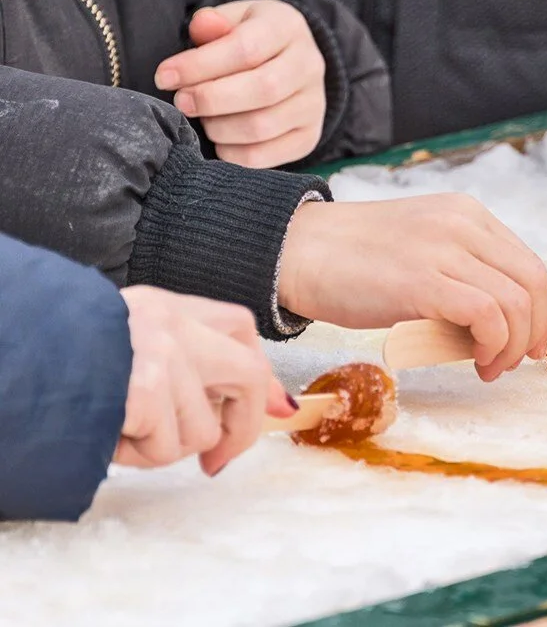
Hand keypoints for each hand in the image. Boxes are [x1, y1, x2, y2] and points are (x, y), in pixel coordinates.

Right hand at [115, 287, 296, 475]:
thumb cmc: (46, 358)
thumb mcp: (110, 340)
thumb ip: (172, 361)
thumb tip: (254, 405)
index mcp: (160, 306)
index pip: (237, 328)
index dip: (261, 373)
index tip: (277, 409)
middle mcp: (170, 323)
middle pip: (248, 376)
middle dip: (241, 428)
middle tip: (214, 463)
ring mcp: (164, 353)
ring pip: (202, 430)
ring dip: (160, 449)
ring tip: (117, 434)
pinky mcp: (145, 388)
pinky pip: (162, 447)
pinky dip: (130, 455)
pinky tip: (105, 437)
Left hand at [154, 0, 325, 167]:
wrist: (289, 62)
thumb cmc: (248, 39)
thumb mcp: (232, 20)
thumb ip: (213, 23)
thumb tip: (203, 26)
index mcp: (288, 28)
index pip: (246, 49)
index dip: (200, 66)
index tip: (164, 77)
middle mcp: (309, 66)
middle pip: (262, 90)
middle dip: (211, 99)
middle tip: (181, 102)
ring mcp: (314, 105)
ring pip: (262, 126)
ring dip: (219, 127)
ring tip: (203, 118)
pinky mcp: (308, 137)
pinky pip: (266, 156)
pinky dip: (232, 153)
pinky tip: (219, 139)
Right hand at [277, 195, 546, 380]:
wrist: (294, 250)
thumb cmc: (351, 263)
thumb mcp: (421, 254)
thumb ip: (461, 276)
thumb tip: (499, 329)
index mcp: (467, 215)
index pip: (527, 264)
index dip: (540, 309)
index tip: (532, 340)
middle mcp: (464, 225)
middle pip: (532, 281)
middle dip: (535, 330)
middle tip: (517, 361)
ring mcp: (445, 248)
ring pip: (516, 302)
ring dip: (512, 346)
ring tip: (490, 367)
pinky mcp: (424, 279)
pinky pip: (487, 314)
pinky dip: (493, 344)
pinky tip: (475, 360)